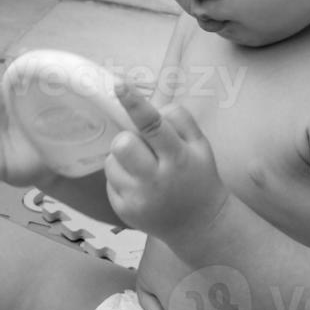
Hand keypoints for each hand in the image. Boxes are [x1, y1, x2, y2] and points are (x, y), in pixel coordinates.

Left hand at [104, 81, 229, 243]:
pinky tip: (140, 187)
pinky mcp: (123, 211)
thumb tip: (151, 103)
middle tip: (142, 149)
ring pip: (111, 161)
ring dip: (123, 159)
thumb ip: (179, 120)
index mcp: (179, 157)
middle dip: (128, 140)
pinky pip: (109, 180)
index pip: (153, 125)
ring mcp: (138, 198)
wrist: (200, 224)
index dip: (134, 103)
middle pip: (122, 144)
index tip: (120, 85)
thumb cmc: (198, 176)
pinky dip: (121, 178)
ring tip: (143, 169)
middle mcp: (157, 179)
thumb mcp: (201, 146)